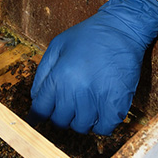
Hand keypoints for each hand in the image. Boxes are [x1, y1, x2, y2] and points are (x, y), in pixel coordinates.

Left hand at [29, 0, 157, 134]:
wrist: (122, 29)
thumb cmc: (88, 35)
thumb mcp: (57, 46)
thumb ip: (42, 73)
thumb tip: (35, 98)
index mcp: (60, 76)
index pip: (41, 109)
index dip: (37, 115)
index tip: (37, 118)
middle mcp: (77, 90)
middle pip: (60, 121)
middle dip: (60, 115)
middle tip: (66, 105)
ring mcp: (98, 99)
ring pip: (81, 127)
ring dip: (80, 120)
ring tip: (84, 106)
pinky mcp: (118, 103)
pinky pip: (104, 128)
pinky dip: (100, 125)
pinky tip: (99, 113)